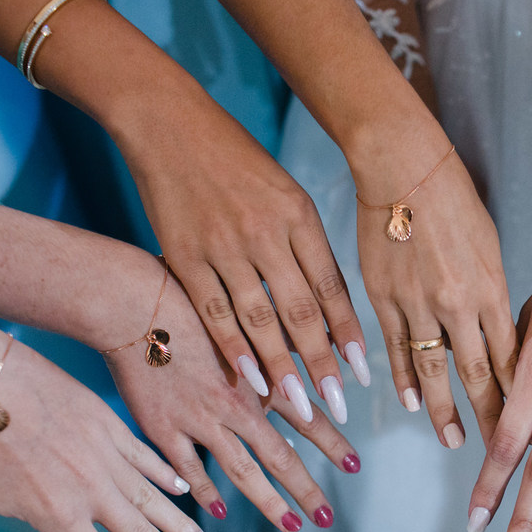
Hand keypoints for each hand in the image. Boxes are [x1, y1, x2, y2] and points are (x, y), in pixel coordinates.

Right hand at [102, 264, 358, 531]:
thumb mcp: (248, 319)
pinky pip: (189, 469)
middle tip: (327, 517)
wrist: (131, 305)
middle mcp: (236, 404)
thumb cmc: (191, 302)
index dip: (334, 444)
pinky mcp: (162, 427)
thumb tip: (321, 348)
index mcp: (260, 377)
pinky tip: (221, 511)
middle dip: (306, 489)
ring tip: (292, 525)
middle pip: (280, 456)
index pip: (308, 418)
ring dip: (269, 501)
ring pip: (242, 470)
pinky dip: (205, 491)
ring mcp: (199, 420)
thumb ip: (282, 343)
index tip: (356, 466)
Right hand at [118, 93, 366, 423]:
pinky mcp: (184, 254)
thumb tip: (329, 309)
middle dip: (322, 365)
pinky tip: (249, 380)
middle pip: (301, 312)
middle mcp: (267, 233)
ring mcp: (224, 245)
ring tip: (299, 408)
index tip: (363, 375)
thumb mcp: (286, 195)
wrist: (169, 123)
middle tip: (338, 407)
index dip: (348, 334)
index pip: (332, 287)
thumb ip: (306, 248)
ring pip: (260, 320)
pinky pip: (214, 312)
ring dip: (281, 369)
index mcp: (299, 217)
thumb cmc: (237, 163)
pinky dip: (233, 349)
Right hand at [356, 147, 516, 447]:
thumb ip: (492, 294)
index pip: (512, 358)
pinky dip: (403, 379)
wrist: (403, 167)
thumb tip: (498, 332)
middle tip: (502, 452)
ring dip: (445, 410)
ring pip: (435, 371)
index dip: (522, 396)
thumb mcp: (488, 247)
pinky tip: (411, 403)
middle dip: (492, 417)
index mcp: (491, 290)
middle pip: (479, 375)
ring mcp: (418, 305)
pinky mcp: (383, 299)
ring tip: (455, 440)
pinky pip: (395, 349)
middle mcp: (458, 305)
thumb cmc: (454, 199)